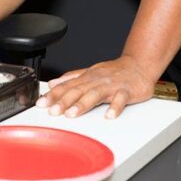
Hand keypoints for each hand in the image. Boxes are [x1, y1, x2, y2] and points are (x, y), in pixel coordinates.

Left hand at [36, 55, 154, 118]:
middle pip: (78, 91)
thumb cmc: (115, 71)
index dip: (54, 95)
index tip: (41, 103)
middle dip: (64, 101)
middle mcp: (97, 80)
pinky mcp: (127, 91)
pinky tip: (109, 115)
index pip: (67, 86)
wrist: (139, 64)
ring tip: (72, 114)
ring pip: (95, 94)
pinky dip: (115, 107)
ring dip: (83, 104)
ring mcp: (112, 85)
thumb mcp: (90, 72)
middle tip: (53, 111)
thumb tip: (52, 83)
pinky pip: (121, 99)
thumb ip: (71, 78)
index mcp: (88, 77)